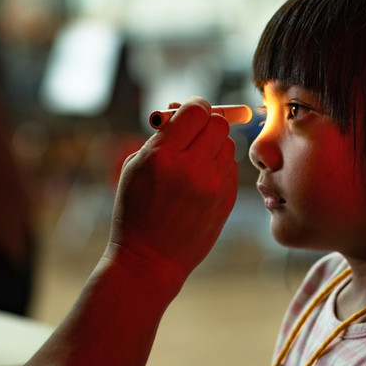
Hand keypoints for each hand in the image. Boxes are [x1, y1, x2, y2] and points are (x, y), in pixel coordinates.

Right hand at [106, 97, 238, 288]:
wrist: (149, 259)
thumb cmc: (135, 210)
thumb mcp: (134, 168)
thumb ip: (160, 137)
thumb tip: (184, 112)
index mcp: (162, 156)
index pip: (196, 110)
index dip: (193, 106)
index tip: (187, 111)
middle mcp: (191, 169)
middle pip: (218, 123)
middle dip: (206, 122)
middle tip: (193, 132)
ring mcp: (213, 186)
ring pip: (229, 144)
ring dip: (213, 144)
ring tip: (195, 159)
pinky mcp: (227, 200)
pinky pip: (231, 166)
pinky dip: (218, 165)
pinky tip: (201, 179)